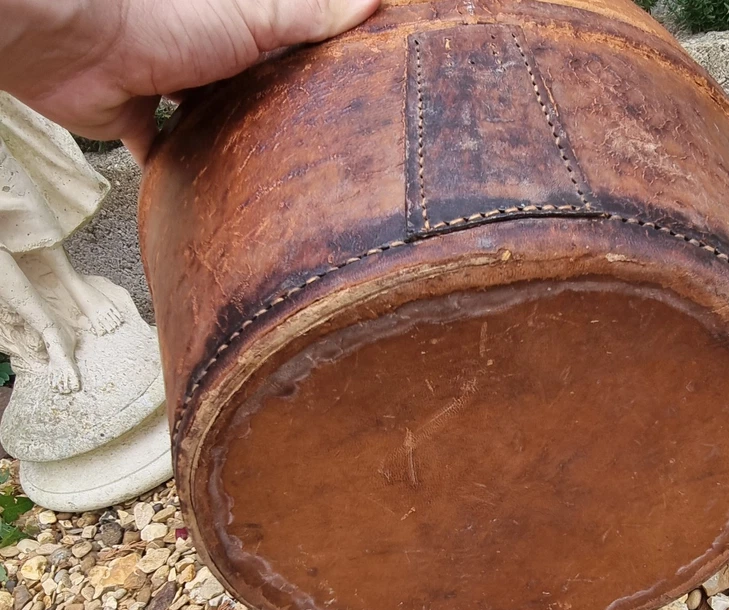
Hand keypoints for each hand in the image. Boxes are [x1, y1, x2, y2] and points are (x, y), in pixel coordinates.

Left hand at [0, 0, 380, 162]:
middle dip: (272, 111)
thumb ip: (312, 12)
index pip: (281, 41)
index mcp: (232, 19)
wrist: (74, 35)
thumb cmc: (163, 11)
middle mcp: (198, 48)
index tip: (346, 94)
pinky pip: (161, 149)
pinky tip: (210, 194)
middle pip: (245, 85)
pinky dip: (179, 169)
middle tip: (314, 152)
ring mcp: (163, 82)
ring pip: (207, 119)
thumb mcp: (259, 10)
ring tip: (271, 178)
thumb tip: (375, 0)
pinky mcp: (131, 117)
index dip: (310, 64)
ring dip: (230, 142)